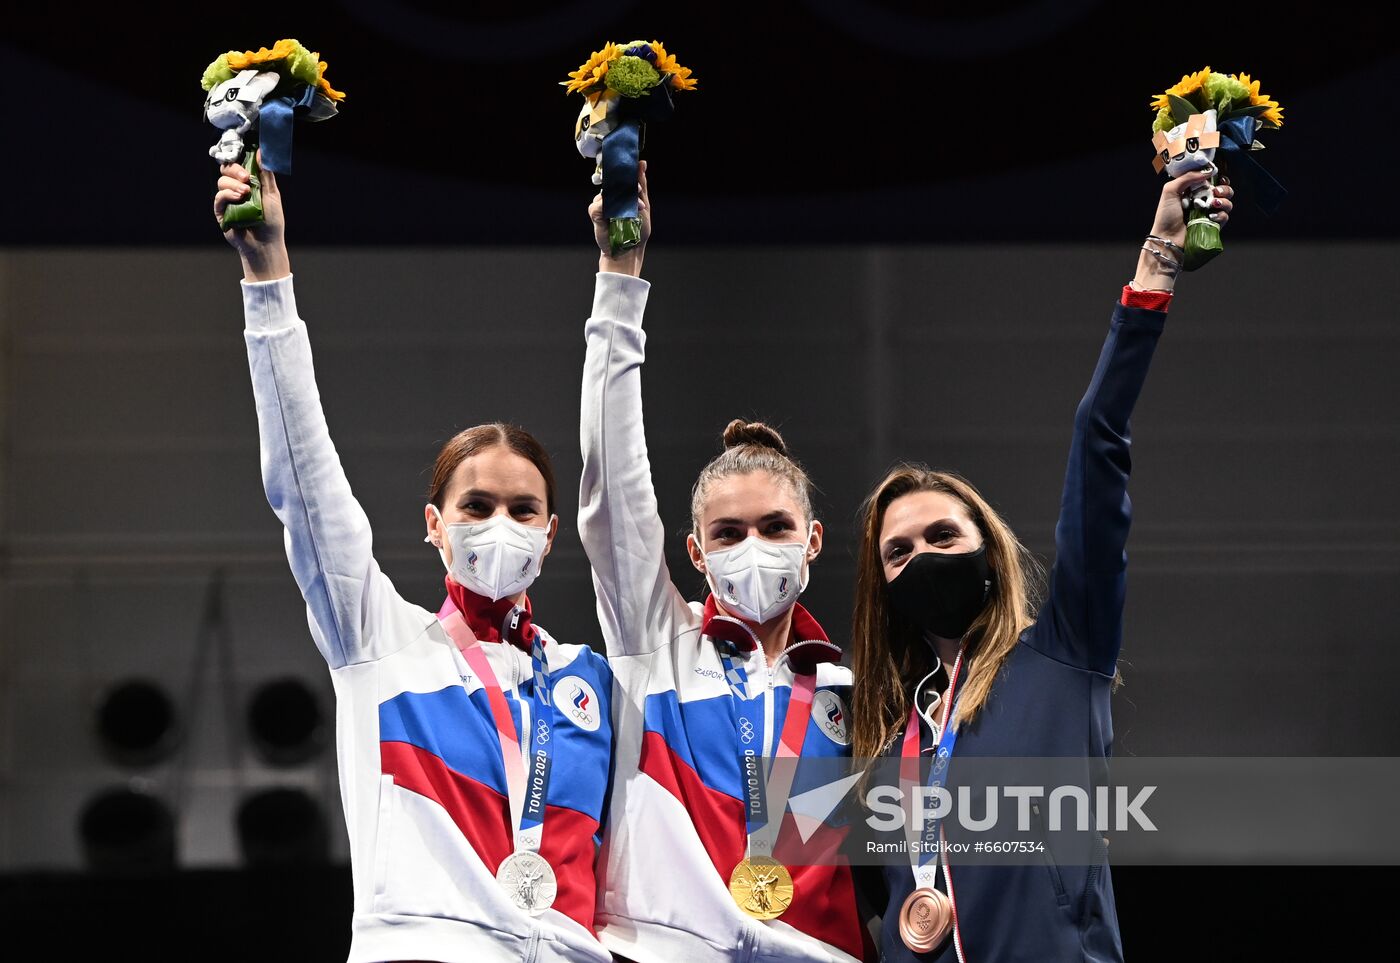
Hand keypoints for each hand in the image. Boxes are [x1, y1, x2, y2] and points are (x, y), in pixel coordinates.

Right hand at [214, 148, 289, 280]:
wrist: (267, 243)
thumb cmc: (272, 220)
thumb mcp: (272, 194)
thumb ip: (266, 174)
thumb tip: (261, 151)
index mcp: (247, 183)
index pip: (237, 164)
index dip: (237, 158)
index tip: (244, 154)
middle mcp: (236, 189)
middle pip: (226, 170)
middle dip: (235, 170)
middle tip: (246, 178)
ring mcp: (227, 200)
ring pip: (222, 182)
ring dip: (233, 185)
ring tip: (246, 193)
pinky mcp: (221, 212)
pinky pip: (219, 198)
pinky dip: (227, 195)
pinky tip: (238, 197)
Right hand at [591, 159, 649, 276]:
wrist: (630, 250)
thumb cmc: (637, 230)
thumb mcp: (644, 205)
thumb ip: (641, 185)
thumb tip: (642, 163)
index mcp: (622, 193)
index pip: (623, 176)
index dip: (630, 172)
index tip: (640, 169)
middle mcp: (610, 196)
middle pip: (615, 180)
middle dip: (627, 184)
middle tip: (638, 190)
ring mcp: (601, 203)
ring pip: (608, 191)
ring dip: (624, 198)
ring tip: (637, 208)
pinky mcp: (595, 212)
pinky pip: (600, 203)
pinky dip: (611, 207)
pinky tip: (620, 215)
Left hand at [1149, 169, 1232, 247]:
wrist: (1167, 238)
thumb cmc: (1166, 216)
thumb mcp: (1170, 190)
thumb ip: (1187, 177)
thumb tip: (1207, 171)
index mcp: (1194, 191)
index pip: (1212, 180)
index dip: (1217, 177)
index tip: (1217, 176)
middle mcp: (1203, 201)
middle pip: (1223, 190)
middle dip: (1224, 188)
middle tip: (1216, 192)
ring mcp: (1209, 213)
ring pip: (1227, 202)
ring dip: (1224, 201)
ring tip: (1214, 204)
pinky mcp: (1213, 225)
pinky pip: (1224, 216)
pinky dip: (1220, 215)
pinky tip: (1210, 216)